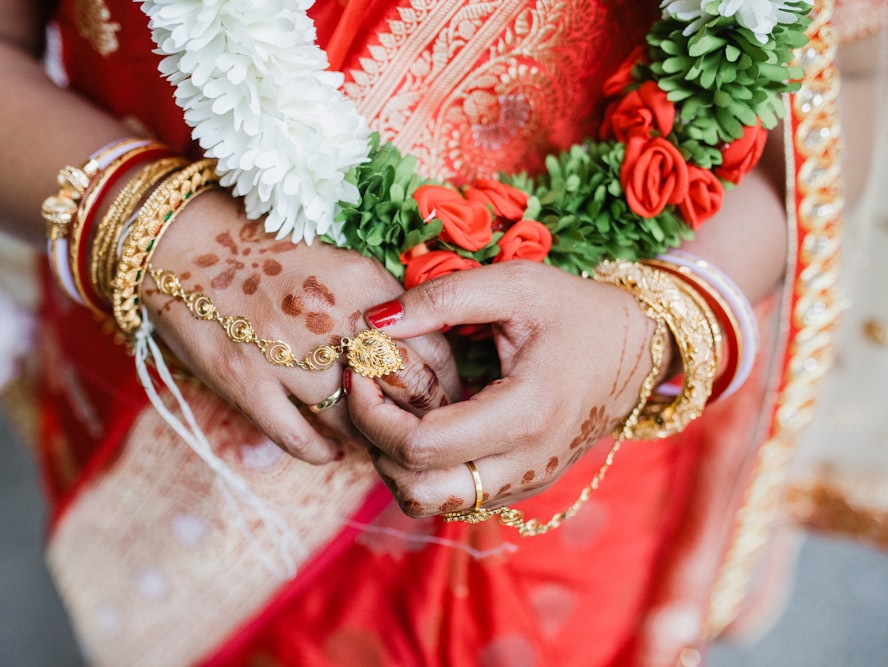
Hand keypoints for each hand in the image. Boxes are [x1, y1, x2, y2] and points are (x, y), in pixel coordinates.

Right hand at [142, 190, 460, 463]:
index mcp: (363, 281)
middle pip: (406, 389)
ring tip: (376, 441)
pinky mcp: (246, 382)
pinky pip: (301, 439)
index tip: (446, 396)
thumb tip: (420, 350)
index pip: (435, 347)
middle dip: (421, 416)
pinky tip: (330, 452)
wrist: (176, 240)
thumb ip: (378, 301)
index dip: (447, 381)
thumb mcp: (334, 259)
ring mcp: (288, 354)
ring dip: (370, 437)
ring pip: (356, 422)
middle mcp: (334, 318)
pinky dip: (322, 453)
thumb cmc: (261, 248)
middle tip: (422, 429)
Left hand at [346, 260, 662, 515]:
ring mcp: (525, 483)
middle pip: (419, 491)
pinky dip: (424, 469)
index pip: (421, 447)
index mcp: (525, 414)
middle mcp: (525, 464)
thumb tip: (374, 322)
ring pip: (432, 503)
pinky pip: (455, 497)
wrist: (640, 353)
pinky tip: (425, 420)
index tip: (361, 370)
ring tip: (394, 407)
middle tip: (368, 394)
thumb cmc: (578, 312)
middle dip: (376, 445)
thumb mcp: (515, 285)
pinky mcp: (522, 486)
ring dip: (396, 463)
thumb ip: (442, 299)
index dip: (373, 413)